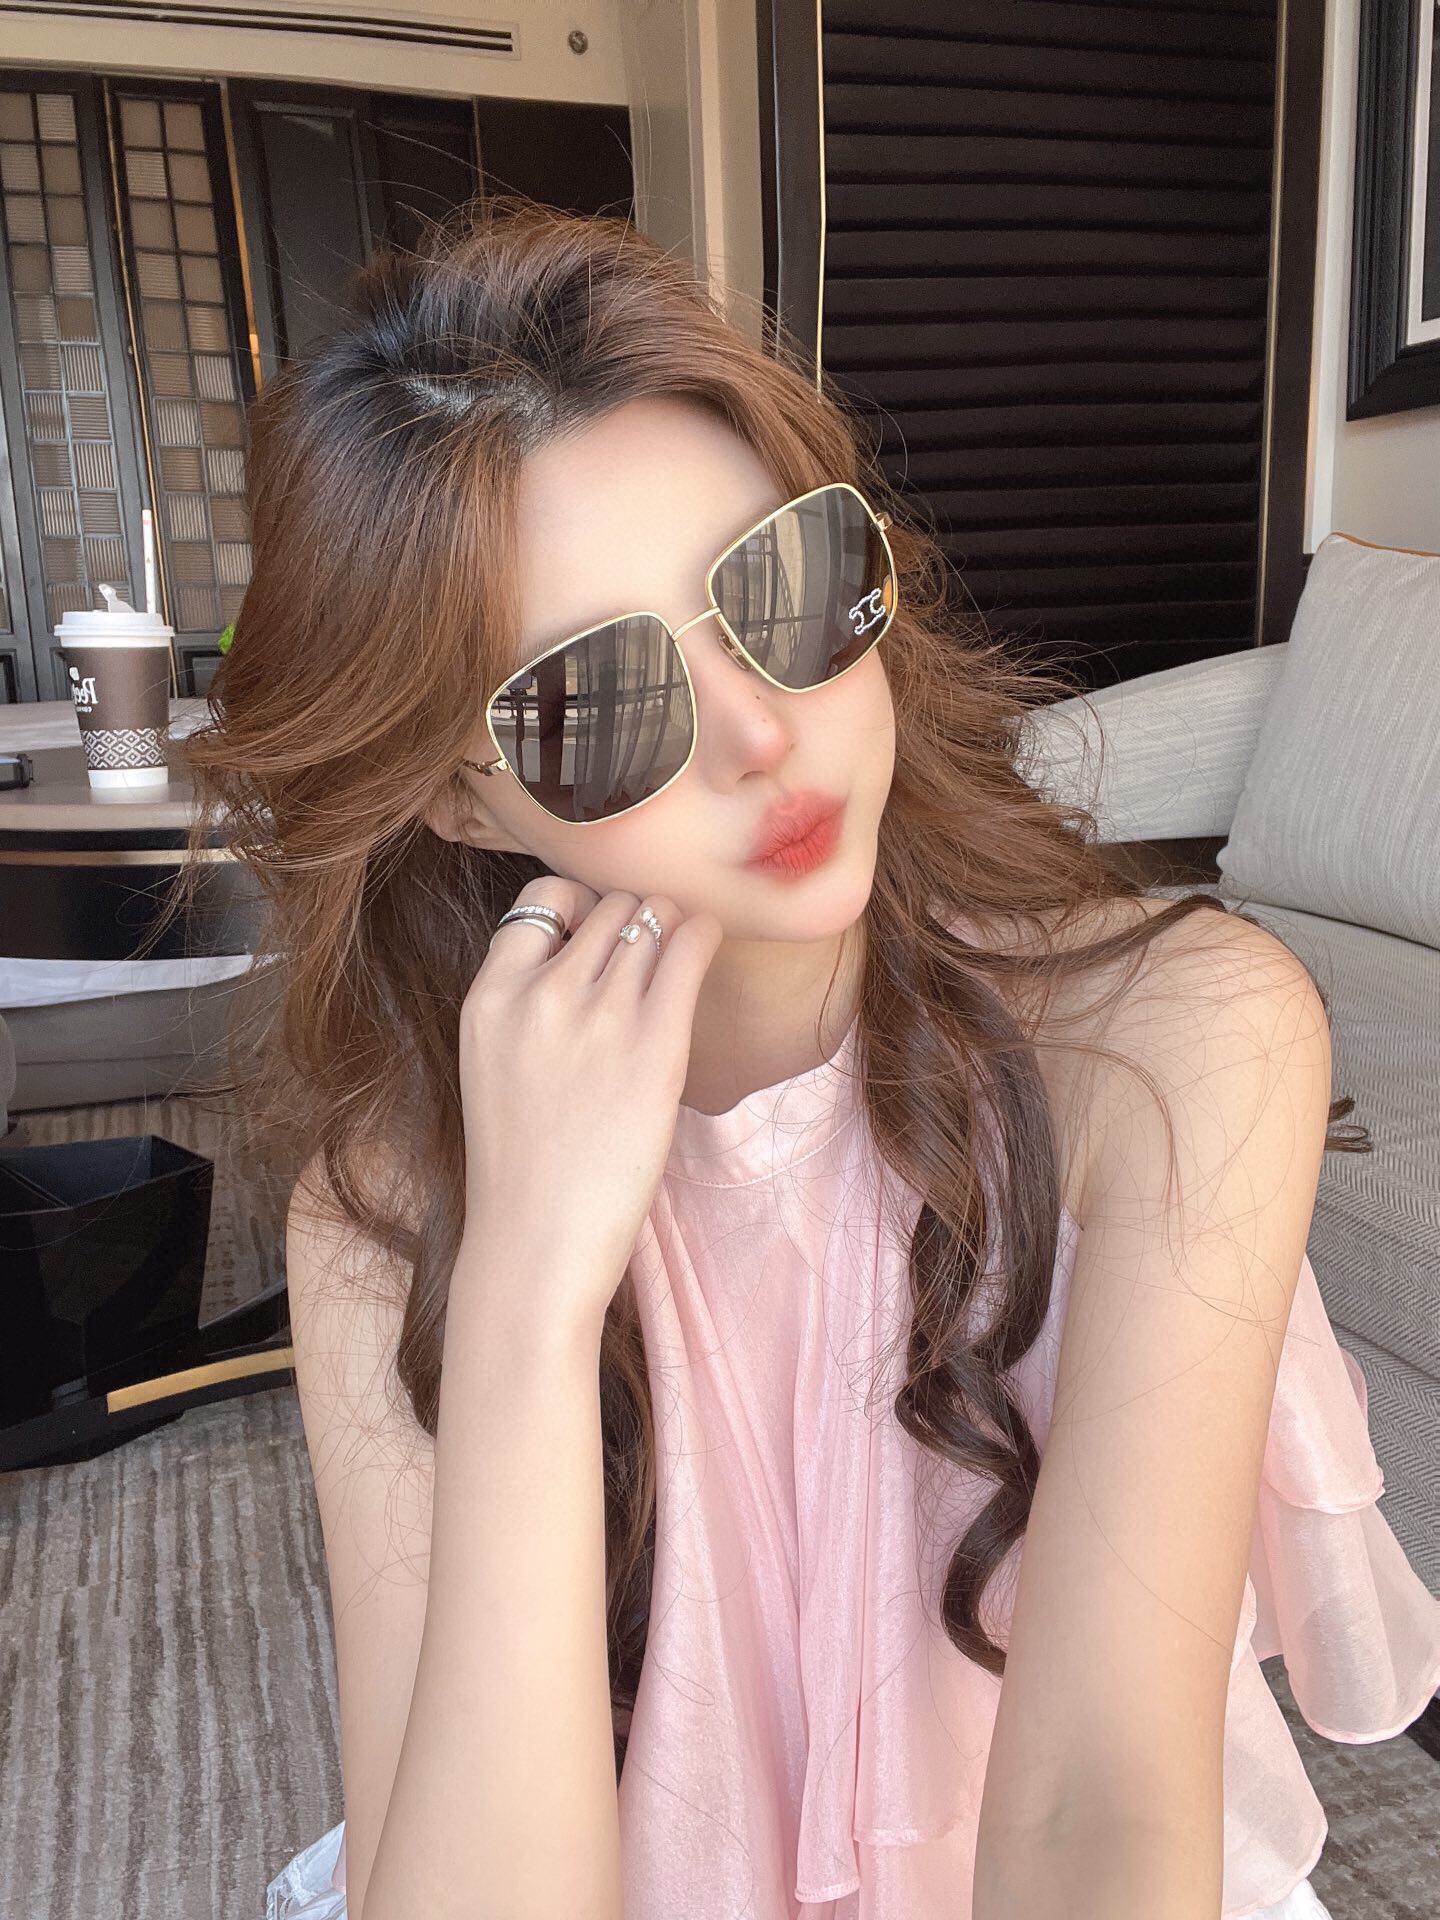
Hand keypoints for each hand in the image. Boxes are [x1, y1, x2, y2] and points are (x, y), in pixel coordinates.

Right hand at [456, 877, 722, 1336]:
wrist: (535, 1245)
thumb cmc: (522, 1170)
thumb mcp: (493, 1066)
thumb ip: (526, 1007)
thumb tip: (587, 956)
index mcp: (490, 997)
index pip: (541, 898)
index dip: (580, 907)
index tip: (599, 937)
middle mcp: (542, 993)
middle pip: (609, 906)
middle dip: (634, 920)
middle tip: (651, 959)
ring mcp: (600, 1015)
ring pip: (652, 920)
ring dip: (672, 931)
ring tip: (679, 962)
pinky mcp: (656, 1043)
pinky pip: (690, 948)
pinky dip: (703, 937)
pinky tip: (706, 949)